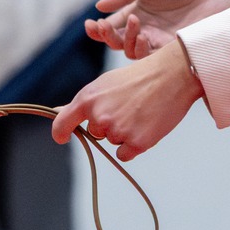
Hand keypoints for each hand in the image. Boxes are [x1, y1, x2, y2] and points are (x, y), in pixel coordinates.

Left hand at [50, 40, 203, 161]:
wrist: (172, 75)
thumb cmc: (138, 77)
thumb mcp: (105, 84)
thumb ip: (83, 102)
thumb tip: (57, 111)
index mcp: (88, 99)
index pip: (62, 123)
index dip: (61, 133)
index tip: (63, 138)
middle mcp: (99, 117)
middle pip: (96, 133)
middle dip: (109, 125)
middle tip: (128, 107)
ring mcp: (118, 131)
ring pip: (113, 142)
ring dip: (125, 133)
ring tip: (141, 112)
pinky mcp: (136, 143)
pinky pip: (125, 154)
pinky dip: (134, 145)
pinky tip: (146, 126)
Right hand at [85, 0, 229, 58]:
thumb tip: (99, 6)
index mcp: (137, 12)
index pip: (111, 26)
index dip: (98, 29)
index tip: (92, 24)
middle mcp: (145, 30)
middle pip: (117, 42)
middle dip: (106, 37)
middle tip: (104, 29)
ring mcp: (158, 42)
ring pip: (131, 53)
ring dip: (125, 42)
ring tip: (133, 26)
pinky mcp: (172, 52)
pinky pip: (150, 60)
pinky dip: (142, 51)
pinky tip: (143, 38)